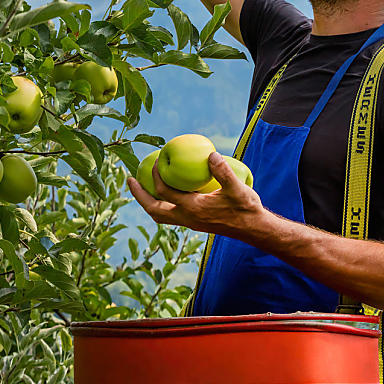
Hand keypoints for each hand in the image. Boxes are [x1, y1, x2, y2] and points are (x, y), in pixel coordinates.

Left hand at [127, 152, 263, 238]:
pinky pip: (170, 215)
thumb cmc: (246, 208)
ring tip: (141, 187)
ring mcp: (190, 222)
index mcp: (193, 209)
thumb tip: (210, 154)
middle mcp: (187, 218)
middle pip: (154, 210)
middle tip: (129, 180)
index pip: (165, 192)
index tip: (156, 160)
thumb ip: (223, 172)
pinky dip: (162, 203)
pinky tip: (167, 191)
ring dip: (148, 202)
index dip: (156, 176)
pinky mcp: (195, 223)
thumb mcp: (237, 188)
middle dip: (139, 196)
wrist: (254, 229)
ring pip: (160, 216)